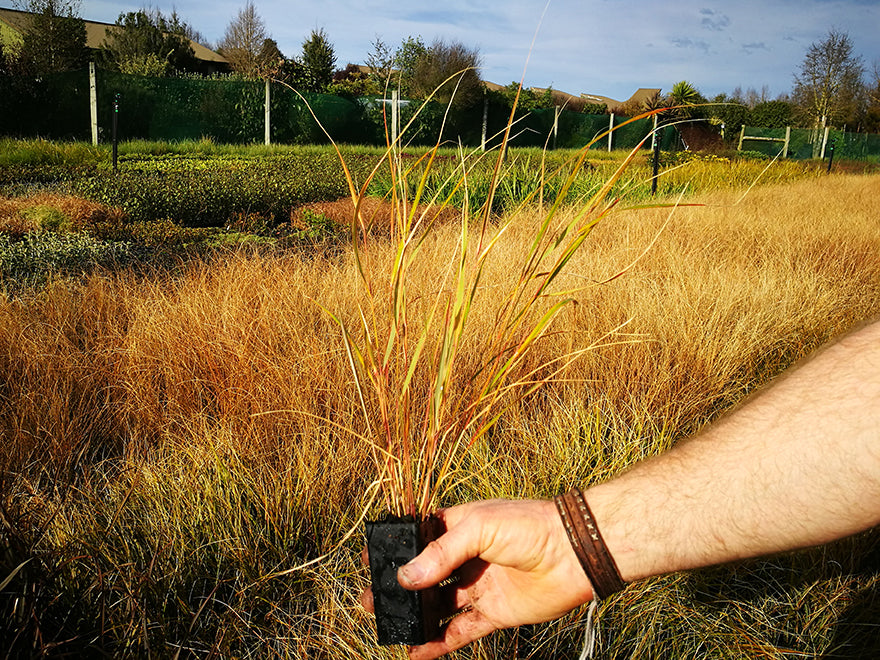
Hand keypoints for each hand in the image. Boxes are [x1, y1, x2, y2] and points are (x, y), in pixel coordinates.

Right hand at [360, 498, 593, 658]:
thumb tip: (405, 578)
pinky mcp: (494, 612)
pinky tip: (418, 652)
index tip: (370, 559)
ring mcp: (479, 585)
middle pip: (424, 574)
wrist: (573, 551)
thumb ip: (441, 554)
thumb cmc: (528, 526)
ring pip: (439, 604)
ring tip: (388, 625)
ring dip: (415, 615)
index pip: (420, 538)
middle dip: (398, 587)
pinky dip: (439, 642)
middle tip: (370, 599)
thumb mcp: (479, 528)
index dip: (397, 549)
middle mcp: (466, 556)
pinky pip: (461, 630)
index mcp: (460, 526)